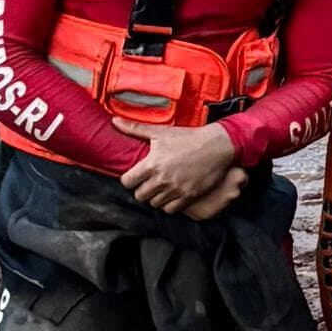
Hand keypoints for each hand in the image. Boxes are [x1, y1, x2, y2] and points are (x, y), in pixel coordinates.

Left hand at [122, 122, 245, 216]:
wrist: (217, 146)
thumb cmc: (188, 137)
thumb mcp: (160, 132)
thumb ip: (135, 129)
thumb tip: (114, 121)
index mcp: (152, 164)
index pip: (127, 182)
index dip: (129, 179)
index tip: (136, 176)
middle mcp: (162, 179)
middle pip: (140, 195)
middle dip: (142, 189)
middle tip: (149, 182)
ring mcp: (176, 189)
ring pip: (154, 204)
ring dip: (156, 197)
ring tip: (161, 188)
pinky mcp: (189, 196)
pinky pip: (171, 209)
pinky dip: (169, 204)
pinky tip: (172, 194)